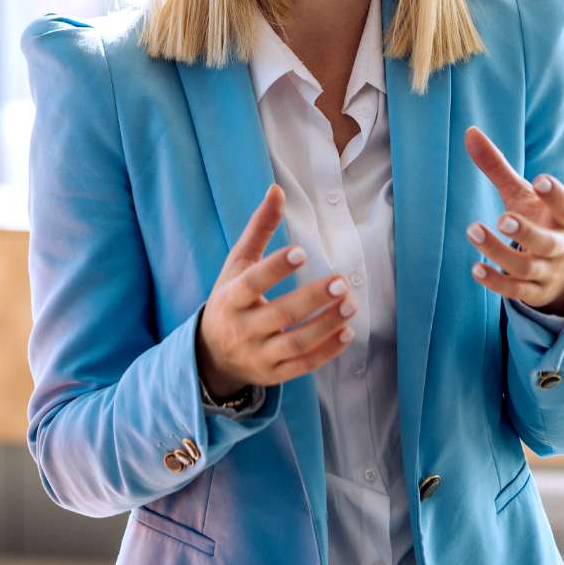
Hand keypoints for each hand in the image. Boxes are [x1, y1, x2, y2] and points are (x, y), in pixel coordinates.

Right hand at [196, 184, 356, 395]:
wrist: (212, 356)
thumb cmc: (231, 299)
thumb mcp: (237, 263)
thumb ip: (259, 228)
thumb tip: (277, 189)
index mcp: (231, 298)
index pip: (252, 283)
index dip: (275, 268)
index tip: (301, 252)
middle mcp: (242, 330)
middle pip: (279, 315)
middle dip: (312, 299)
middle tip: (341, 280)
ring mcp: (258, 356)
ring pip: (295, 343)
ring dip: (326, 326)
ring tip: (351, 304)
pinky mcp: (274, 375)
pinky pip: (303, 365)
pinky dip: (326, 351)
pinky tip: (348, 332)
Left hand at [464, 126, 563, 315]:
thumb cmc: (540, 220)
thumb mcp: (522, 194)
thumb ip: (498, 167)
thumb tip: (469, 132)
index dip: (556, 194)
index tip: (540, 179)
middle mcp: (560, 246)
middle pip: (545, 243)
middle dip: (525, 232)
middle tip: (502, 219)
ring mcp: (548, 272)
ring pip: (526, 267)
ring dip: (499, 253)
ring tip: (474, 231)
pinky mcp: (534, 292)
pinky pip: (516, 291)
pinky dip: (496, 282)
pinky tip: (475, 268)